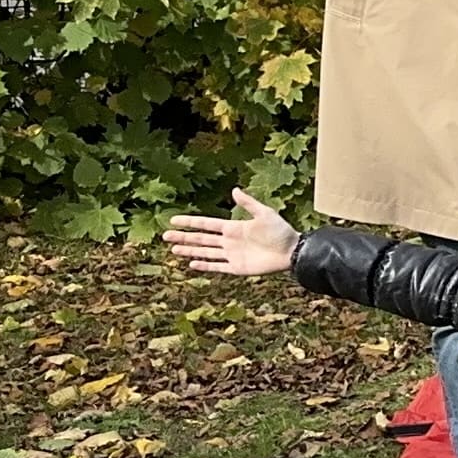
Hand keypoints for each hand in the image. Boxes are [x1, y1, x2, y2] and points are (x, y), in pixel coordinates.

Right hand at [165, 187, 298, 277]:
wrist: (292, 251)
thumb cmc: (281, 231)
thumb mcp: (265, 214)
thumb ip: (249, 203)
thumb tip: (234, 190)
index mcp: (234, 227)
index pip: (206, 224)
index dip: (190, 222)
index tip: (174, 220)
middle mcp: (229, 241)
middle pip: (201, 239)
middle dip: (183, 237)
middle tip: (165, 236)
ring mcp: (232, 255)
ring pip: (205, 252)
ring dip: (189, 250)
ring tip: (173, 249)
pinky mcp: (237, 267)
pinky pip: (217, 266)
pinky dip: (205, 266)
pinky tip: (192, 264)